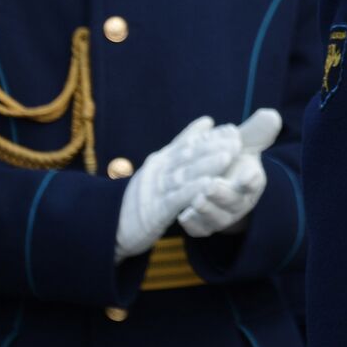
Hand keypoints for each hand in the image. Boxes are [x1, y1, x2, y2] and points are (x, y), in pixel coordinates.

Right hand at [115, 117, 240, 261]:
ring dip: (206, 165)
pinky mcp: (155, 211)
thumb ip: (184, 144)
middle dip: (213, 146)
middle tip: (236, 137)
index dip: (210, 137)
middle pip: (188, 156)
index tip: (231, 128)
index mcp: (161, 160)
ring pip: (184, 175)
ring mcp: (156, 190)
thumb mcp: (163, 167)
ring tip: (227, 155)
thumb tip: (208, 121)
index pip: (188, 144)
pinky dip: (192, 190)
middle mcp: (158, 171)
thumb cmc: (143, 196)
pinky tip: (208, 183)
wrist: (110, 225)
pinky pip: (176, 199)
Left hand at [178, 109, 281, 237]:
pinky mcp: (206, 226)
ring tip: (196, 199)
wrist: (221, 184)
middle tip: (211, 185)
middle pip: (234, 201)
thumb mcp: (242, 144)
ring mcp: (223, 215)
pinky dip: (194, 225)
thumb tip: (271, 114)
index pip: (254, 181)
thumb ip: (254, 131)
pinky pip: (201, 229)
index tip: (249, 174)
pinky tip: (183, 216)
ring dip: (207, 210)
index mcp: (251, 181)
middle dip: (223, 195)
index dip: (252, 179)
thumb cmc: (232, 160)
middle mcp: (239, 201)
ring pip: (217, 218)